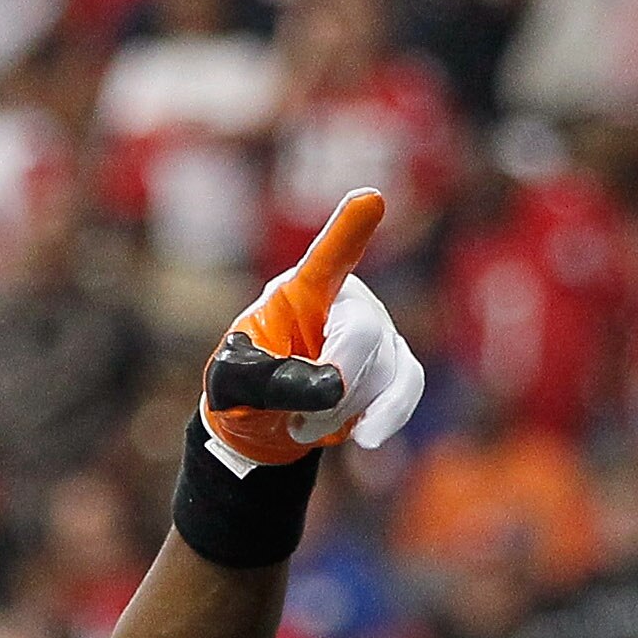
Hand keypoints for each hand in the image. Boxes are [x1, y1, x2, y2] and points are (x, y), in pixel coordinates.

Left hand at [201, 190, 424, 470]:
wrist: (265, 422)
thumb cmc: (243, 389)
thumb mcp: (231, 386)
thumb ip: (268, 381)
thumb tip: (330, 387)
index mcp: (303, 289)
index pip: (328, 258)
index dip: (348, 232)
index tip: (369, 201)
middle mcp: (348, 300)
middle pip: (364, 332)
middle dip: (334, 384)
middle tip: (300, 416)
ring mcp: (377, 331)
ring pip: (382, 371)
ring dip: (341, 412)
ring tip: (303, 424)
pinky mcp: (394, 365)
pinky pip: (406, 386)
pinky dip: (387, 416)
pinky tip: (365, 436)